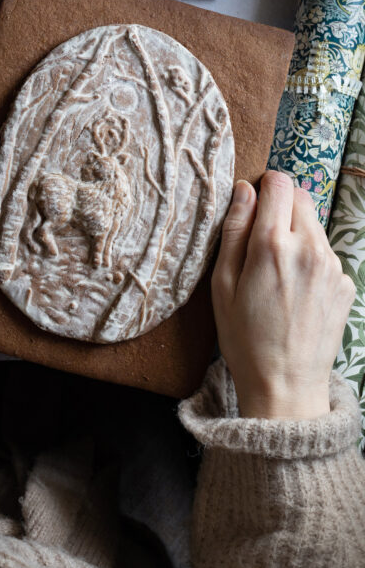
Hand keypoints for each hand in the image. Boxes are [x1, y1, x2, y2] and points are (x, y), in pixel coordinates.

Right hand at [211, 170, 354, 419]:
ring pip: (315, 225)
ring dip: (296, 234)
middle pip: (301, 198)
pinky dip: (309, 259)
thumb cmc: (244, 336)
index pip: (279, 183)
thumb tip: (243, 190)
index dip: (263, 188)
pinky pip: (325, 253)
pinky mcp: (345, 283)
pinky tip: (294, 289)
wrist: (285, 385)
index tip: (252, 206)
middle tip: (261, 240)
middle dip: (281, 208)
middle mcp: (310, 249)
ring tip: (277, 271)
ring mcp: (332, 267)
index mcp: (273, 244)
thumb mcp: (222, 282)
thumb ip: (234, 230)